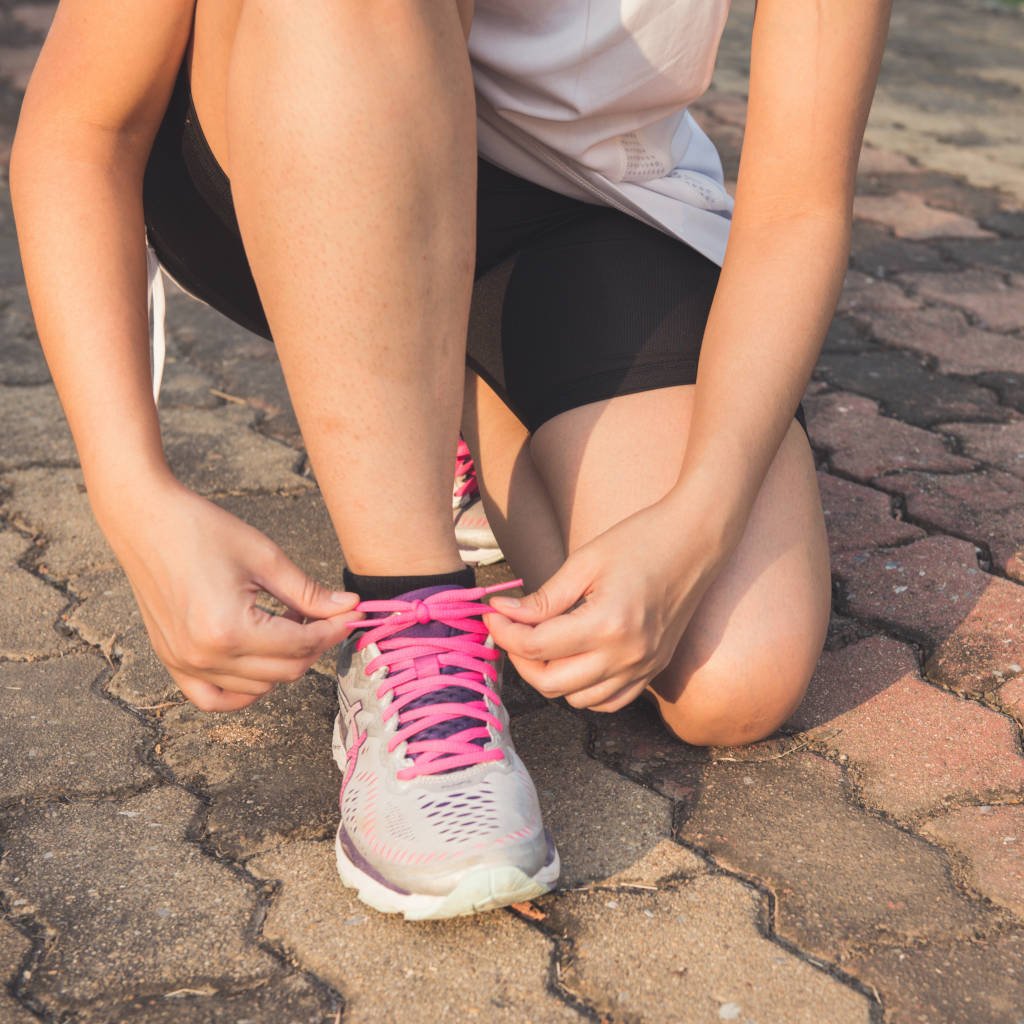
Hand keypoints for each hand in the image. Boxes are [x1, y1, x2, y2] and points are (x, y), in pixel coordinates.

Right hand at [100, 479, 361, 711]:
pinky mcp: (172, 662)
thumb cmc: (202, 530)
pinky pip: (214, 698)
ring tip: (286, 623)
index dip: (333, 630)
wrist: (145, 520)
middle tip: (323, 614)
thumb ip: (309, 592)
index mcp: (229, 629)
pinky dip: (243, 690)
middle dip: (314, 645)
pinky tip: (260, 662)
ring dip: (283, 662)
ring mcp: (184, 664)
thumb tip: (350, 608)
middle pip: (285, 671)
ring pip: (258, 687)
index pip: (301, 645)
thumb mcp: (265, 558)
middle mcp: (205, 656)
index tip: (352, 615)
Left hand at [485, 499, 730, 711]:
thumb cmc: (640, 541)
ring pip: (577, 700)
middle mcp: (627, 656)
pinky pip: (608, 702)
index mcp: (608, 624)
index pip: (537, 646)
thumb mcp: (584, 563)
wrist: (696, 541)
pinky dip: (583, 690)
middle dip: (520, 658)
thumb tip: (503, 613)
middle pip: (551, 683)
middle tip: (510, 629)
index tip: (492, 613)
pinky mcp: (653, 671)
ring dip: (550, 676)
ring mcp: (643, 668)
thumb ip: (543, 598)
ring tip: (541, 642)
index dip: (504, 632)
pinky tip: (573, 660)